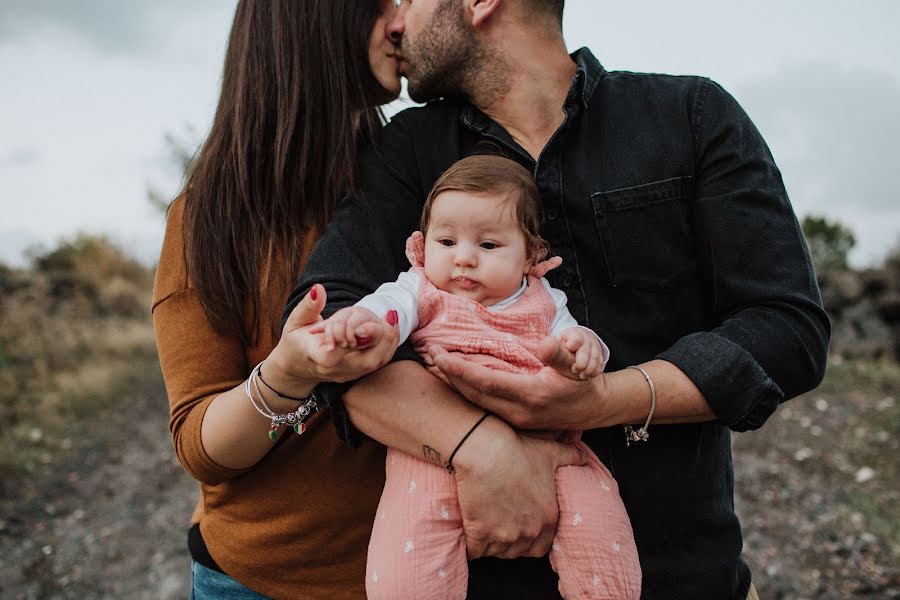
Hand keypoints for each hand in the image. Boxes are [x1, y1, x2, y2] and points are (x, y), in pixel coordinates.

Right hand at [267, 285, 399, 388]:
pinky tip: (389, 328)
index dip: (350, 342)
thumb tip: (318, 289)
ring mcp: (346, 374)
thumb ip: (308, 306)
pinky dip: (387, 346)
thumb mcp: (296, 321)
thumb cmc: (296, 341)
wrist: (296, 368)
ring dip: (388, 341)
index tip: (362, 326)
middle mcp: (334, 369)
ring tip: (391, 319)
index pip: (333, 356)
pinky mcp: (356, 375)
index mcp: (316, 356)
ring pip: (375, 364)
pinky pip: (377, 363)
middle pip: (365, 362)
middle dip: (382, 339)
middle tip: (389, 316)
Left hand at [428, 337, 611, 429]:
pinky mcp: (513, 421)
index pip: (487, 382)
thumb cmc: (583, 383)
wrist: (593, 410)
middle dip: (449, 375)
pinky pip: (483, 405)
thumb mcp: (577, 366)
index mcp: (531, 395)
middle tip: (429, 353)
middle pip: (474, 394)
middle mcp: (518, 411)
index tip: (440, 355)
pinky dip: (466, 391)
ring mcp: (515, 419)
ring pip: (476, 402)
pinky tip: (455, 379)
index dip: (461, 370)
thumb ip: (560, 355)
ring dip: (454, 383)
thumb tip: (546, 343)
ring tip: (436, 363)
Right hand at [453, 416, 586, 558]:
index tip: (519, 529)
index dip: (530, 539)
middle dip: (510, 544)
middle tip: (499, 529)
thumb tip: (584, 458)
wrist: (486, 451)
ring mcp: (504, 535)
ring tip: (484, 530)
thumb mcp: (551, 451)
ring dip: (491, 545)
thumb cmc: (517, 450)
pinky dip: (471, 546)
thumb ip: (571, 457)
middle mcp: (529, 531)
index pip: (542, 546)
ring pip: (497, 552)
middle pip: (518, 551)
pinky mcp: (480, 533)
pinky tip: (469, 535)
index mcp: (548, 517)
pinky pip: (475, 552)